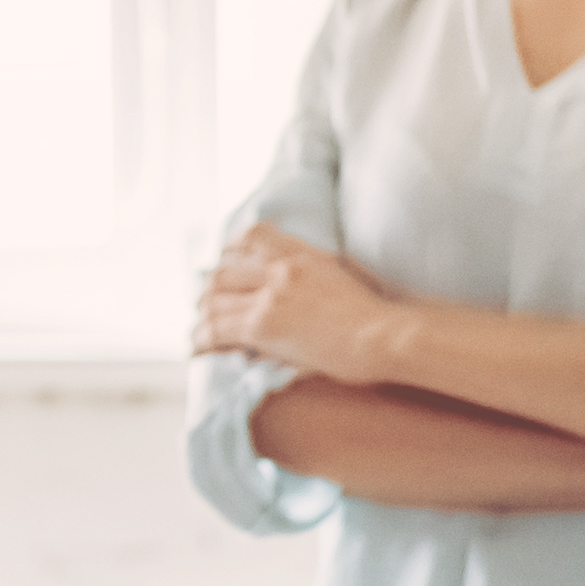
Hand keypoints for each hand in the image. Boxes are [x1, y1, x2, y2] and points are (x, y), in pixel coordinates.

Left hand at [189, 229, 410, 382]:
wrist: (384, 335)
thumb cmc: (378, 316)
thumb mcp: (346, 277)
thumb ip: (320, 273)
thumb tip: (310, 282)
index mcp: (304, 254)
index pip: (254, 236)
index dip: (231, 251)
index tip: (225, 264)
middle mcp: (282, 268)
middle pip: (226, 268)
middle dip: (211, 287)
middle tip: (206, 304)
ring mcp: (270, 294)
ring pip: (215, 297)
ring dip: (203, 313)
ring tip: (200, 331)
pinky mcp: (263, 324)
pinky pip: (217, 327)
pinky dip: (202, 338)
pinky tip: (199, 349)